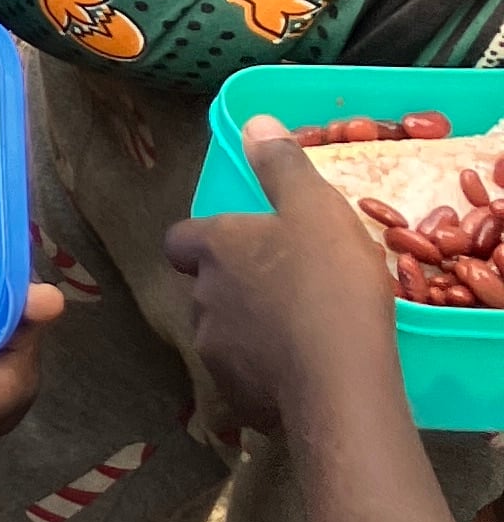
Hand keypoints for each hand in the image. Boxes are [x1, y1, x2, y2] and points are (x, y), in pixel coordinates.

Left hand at [166, 121, 402, 436]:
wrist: (340, 383)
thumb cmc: (328, 284)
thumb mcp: (315, 208)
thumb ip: (282, 166)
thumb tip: (254, 122)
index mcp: (214, 249)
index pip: (181, 239)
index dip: (205, 241)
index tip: (241, 245)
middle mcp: (201, 298)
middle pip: (206, 288)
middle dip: (236, 288)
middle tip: (285, 289)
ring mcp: (215, 352)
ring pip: (225, 335)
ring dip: (252, 333)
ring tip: (300, 335)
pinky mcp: (238, 398)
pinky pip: (248, 380)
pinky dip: (268, 374)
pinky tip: (305, 374)